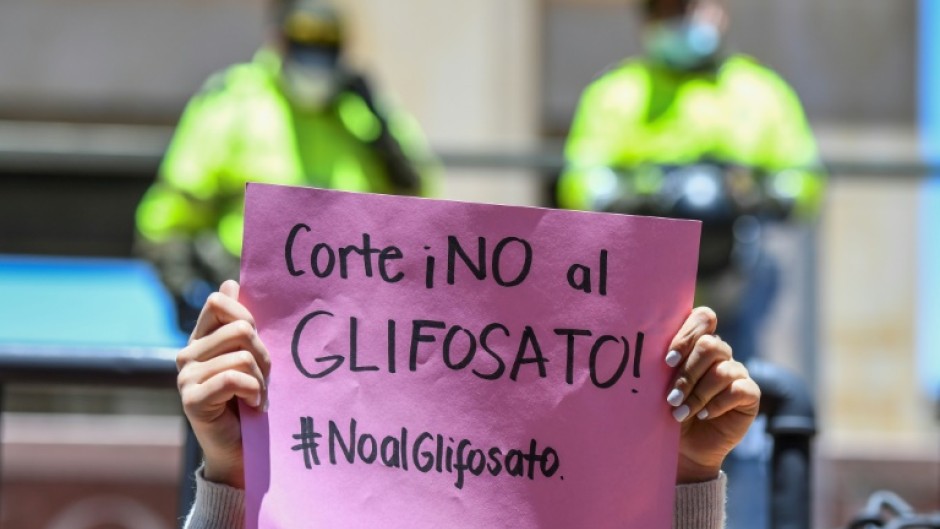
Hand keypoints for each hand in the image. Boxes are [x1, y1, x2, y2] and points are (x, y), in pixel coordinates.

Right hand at [177, 280, 270, 488]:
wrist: (244, 449)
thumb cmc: (251, 399)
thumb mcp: (251, 356)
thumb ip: (240, 322)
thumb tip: (230, 283)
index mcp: (201, 338)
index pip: (219, 302)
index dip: (247, 316)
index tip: (258, 342)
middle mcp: (187, 354)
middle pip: (239, 329)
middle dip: (263, 354)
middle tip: (263, 378)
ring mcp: (186, 377)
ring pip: (242, 355)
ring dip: (261, 379)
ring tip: (257, 396)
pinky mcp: (192, 399)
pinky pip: (234, 378)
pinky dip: (253, 392)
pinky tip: (253, 405)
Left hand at [665, 307, 760, 483]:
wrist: (684, 446)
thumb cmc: (669, 409)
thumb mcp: (660, 386)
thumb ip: (663, 365)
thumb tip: (652, 351)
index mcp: (697, 342)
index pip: (702, 319)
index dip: (687, 336)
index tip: (667, 361)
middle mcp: (719, 353)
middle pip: (710, 345)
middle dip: (687, 373)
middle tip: (671, 397)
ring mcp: (736, 372)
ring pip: (721, 370)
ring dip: (697, 394)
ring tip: (679, 413)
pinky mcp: (749, 393)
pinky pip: (738, 390)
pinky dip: (716, 404)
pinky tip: (703, 415)